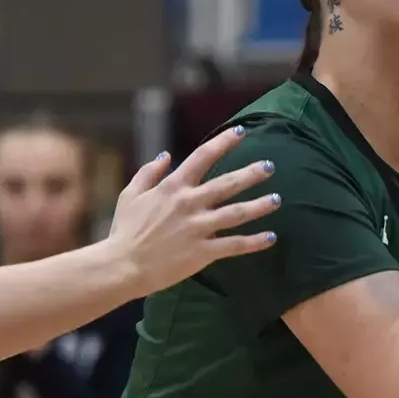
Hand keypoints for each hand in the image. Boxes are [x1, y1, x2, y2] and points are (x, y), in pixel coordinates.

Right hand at [103, 127, 280, 297]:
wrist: (121, 266)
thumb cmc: (124, 231)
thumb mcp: (130, 195)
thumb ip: (148, 173)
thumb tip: (166, 155)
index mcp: (172, 188)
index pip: (202, 157)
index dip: (223, 142)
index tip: (241, 132)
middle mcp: (189, 204)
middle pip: (227, 184)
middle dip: (251, 173)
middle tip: (270, 166)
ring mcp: (198, 228)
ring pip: (236, 213)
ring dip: (259, 206)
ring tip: (277, 199)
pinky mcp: (202, 252)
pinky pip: (234, 245)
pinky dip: (255, 241)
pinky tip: (272, 237)